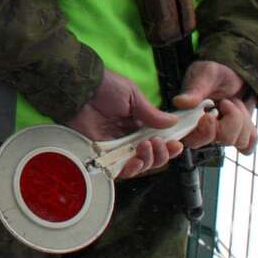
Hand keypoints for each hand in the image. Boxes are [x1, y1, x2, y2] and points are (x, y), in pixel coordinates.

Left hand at [64, 69, 179, 178]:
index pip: (158, 140)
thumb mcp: (133, 96)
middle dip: (161, 154)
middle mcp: (128, 138)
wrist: (80, 90)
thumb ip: (151, 113)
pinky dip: (131, 170)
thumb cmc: (104, 87)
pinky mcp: (102, 155)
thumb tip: (173, 123)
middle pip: (151, 157)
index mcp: (137, 123)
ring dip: (149, 160)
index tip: (177, 144)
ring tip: (146, 146)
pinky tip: (136, 161)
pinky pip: (120, 170)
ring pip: (139, 165)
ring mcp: (116, 148)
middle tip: (159, 143)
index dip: (169, 145)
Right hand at [172, 60, 257, 154]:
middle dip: (232, 118)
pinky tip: (241, 115)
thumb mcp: (204, 76)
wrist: (232, 74)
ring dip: (242, 118)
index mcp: (188, 120)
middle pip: (223, 140)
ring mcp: (221, 137)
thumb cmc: (213, 73)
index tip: (209, 115)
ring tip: (233, 103)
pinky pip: (248, 145)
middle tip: (226, 101)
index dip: (205, 133)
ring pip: (239, 141)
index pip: (193, 141)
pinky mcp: (237, 138)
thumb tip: (179, 102)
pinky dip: (250, 129)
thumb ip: (194, 90)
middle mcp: (203, 132)